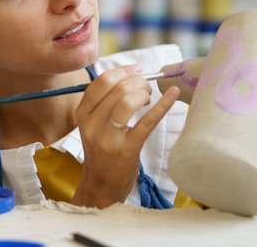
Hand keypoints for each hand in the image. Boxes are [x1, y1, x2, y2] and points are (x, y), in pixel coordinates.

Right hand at [72, 64, 179, 207]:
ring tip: (149, 97)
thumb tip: (129, 75)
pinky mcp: (127, 150)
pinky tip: (173, 94)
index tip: (137, 69)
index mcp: (83, 114)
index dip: (122, 71)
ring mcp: (108, 138)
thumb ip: (103, 103)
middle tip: (146, 86)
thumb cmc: (102, 152)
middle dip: (137, 81)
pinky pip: (147, 122)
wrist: (101, 186)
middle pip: (116, 88)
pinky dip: (163, 105)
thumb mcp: (93, 125)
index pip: (100, 82)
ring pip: (127, 101)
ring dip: (144, 92)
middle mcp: (92, 125)